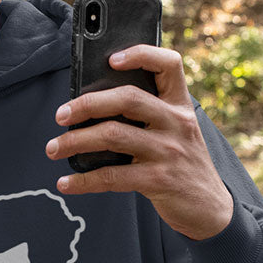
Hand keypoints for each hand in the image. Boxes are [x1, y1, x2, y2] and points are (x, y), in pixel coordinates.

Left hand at [45, 44, 233, 239]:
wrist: (209, 208)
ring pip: (113, 136)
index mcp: (180, 105)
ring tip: (53, 148)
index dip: (140, 54)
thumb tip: (91, 108)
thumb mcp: (176, 132)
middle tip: (60, 115)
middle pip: (127, 99)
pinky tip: (66, 183)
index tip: (110, 59)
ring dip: (75, 141)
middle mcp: (176, 123)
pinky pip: (112, 177)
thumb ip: (148, 115)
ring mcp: (168, 151)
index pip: (168, 64)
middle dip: (86, 104)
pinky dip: (83, 181)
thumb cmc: (181, 164)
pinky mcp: (159, 180)